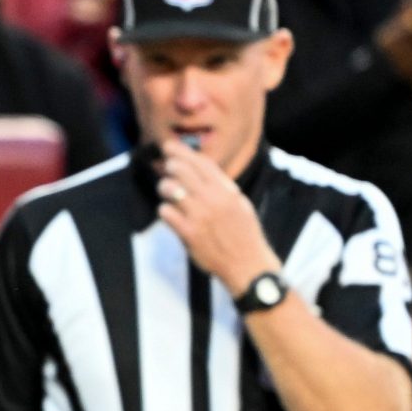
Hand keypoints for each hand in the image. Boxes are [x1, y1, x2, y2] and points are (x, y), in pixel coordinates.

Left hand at [157, 137, 282, 297]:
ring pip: (171, 189)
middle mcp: (213, 200)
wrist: (247, 264)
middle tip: (166, 166)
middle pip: (183, 171)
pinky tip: (168, 213)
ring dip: (165, 187)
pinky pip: (166, 213)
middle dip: (171, 165)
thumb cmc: (243, 234)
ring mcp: (200, 216)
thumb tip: (201, 171)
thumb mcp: (239, 204)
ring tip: (166, 190)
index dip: (184, 152)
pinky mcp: (189, 234)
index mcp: (227, 191)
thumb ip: (221, 187)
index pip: (202, 163)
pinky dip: (164, 210)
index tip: (170, 146)